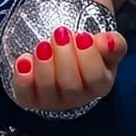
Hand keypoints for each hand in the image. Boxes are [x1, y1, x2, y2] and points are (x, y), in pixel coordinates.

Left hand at [10, 26, 127, 113]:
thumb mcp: (103, 43)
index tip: (82, 36)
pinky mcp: (30, 100)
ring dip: (44, 67)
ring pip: (48, 91)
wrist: (61, 48)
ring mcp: (52, 101)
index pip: (96, 79)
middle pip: (71, 86)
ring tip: (43, 45)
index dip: (89, 58)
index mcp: (99, 85)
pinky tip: (23, 60)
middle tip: (60, 34)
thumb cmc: (85, 47)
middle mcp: (76, 98)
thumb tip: (110, 42)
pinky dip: (23, 79)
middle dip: (64, 58)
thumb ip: (113, 43)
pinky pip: (25, 96)